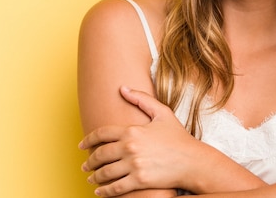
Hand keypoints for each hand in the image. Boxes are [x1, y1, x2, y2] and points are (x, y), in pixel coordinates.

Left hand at [79, 86, 200, 195]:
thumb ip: (142, 99)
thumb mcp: (163, 113)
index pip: (102, 134)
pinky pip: (115, 187)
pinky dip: (104, 191)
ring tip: (92, 179)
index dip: (88, 140)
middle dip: (90, 161)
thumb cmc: (178, 137)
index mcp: (132, 130)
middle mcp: (130, 147)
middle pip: (100, 154)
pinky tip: (100, 191)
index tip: (82, 145)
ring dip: (95, 177)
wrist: (193, 160)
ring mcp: (134, 165)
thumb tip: (122, 88)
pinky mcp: (139, 180)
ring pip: (105, 173)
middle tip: (85, 166)